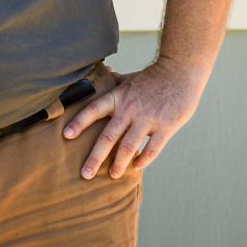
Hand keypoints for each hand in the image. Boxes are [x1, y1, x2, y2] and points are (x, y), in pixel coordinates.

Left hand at [62, 59, 206, 179]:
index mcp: (119, 97)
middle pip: (108, 136)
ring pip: (129, 147)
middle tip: (85, 174)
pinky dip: (144, 160)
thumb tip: (97, 79)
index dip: (80, 123)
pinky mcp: (165, 127)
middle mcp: (130, 109)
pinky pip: (152, 149)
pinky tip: (136, 167)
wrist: (180, 72)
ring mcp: (148, 119)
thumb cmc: (153, 78)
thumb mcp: (129, 79)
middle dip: (95, 157)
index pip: (94, 110)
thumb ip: (113, 84)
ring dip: (119, 164)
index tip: (66, 136)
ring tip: (112, 175)